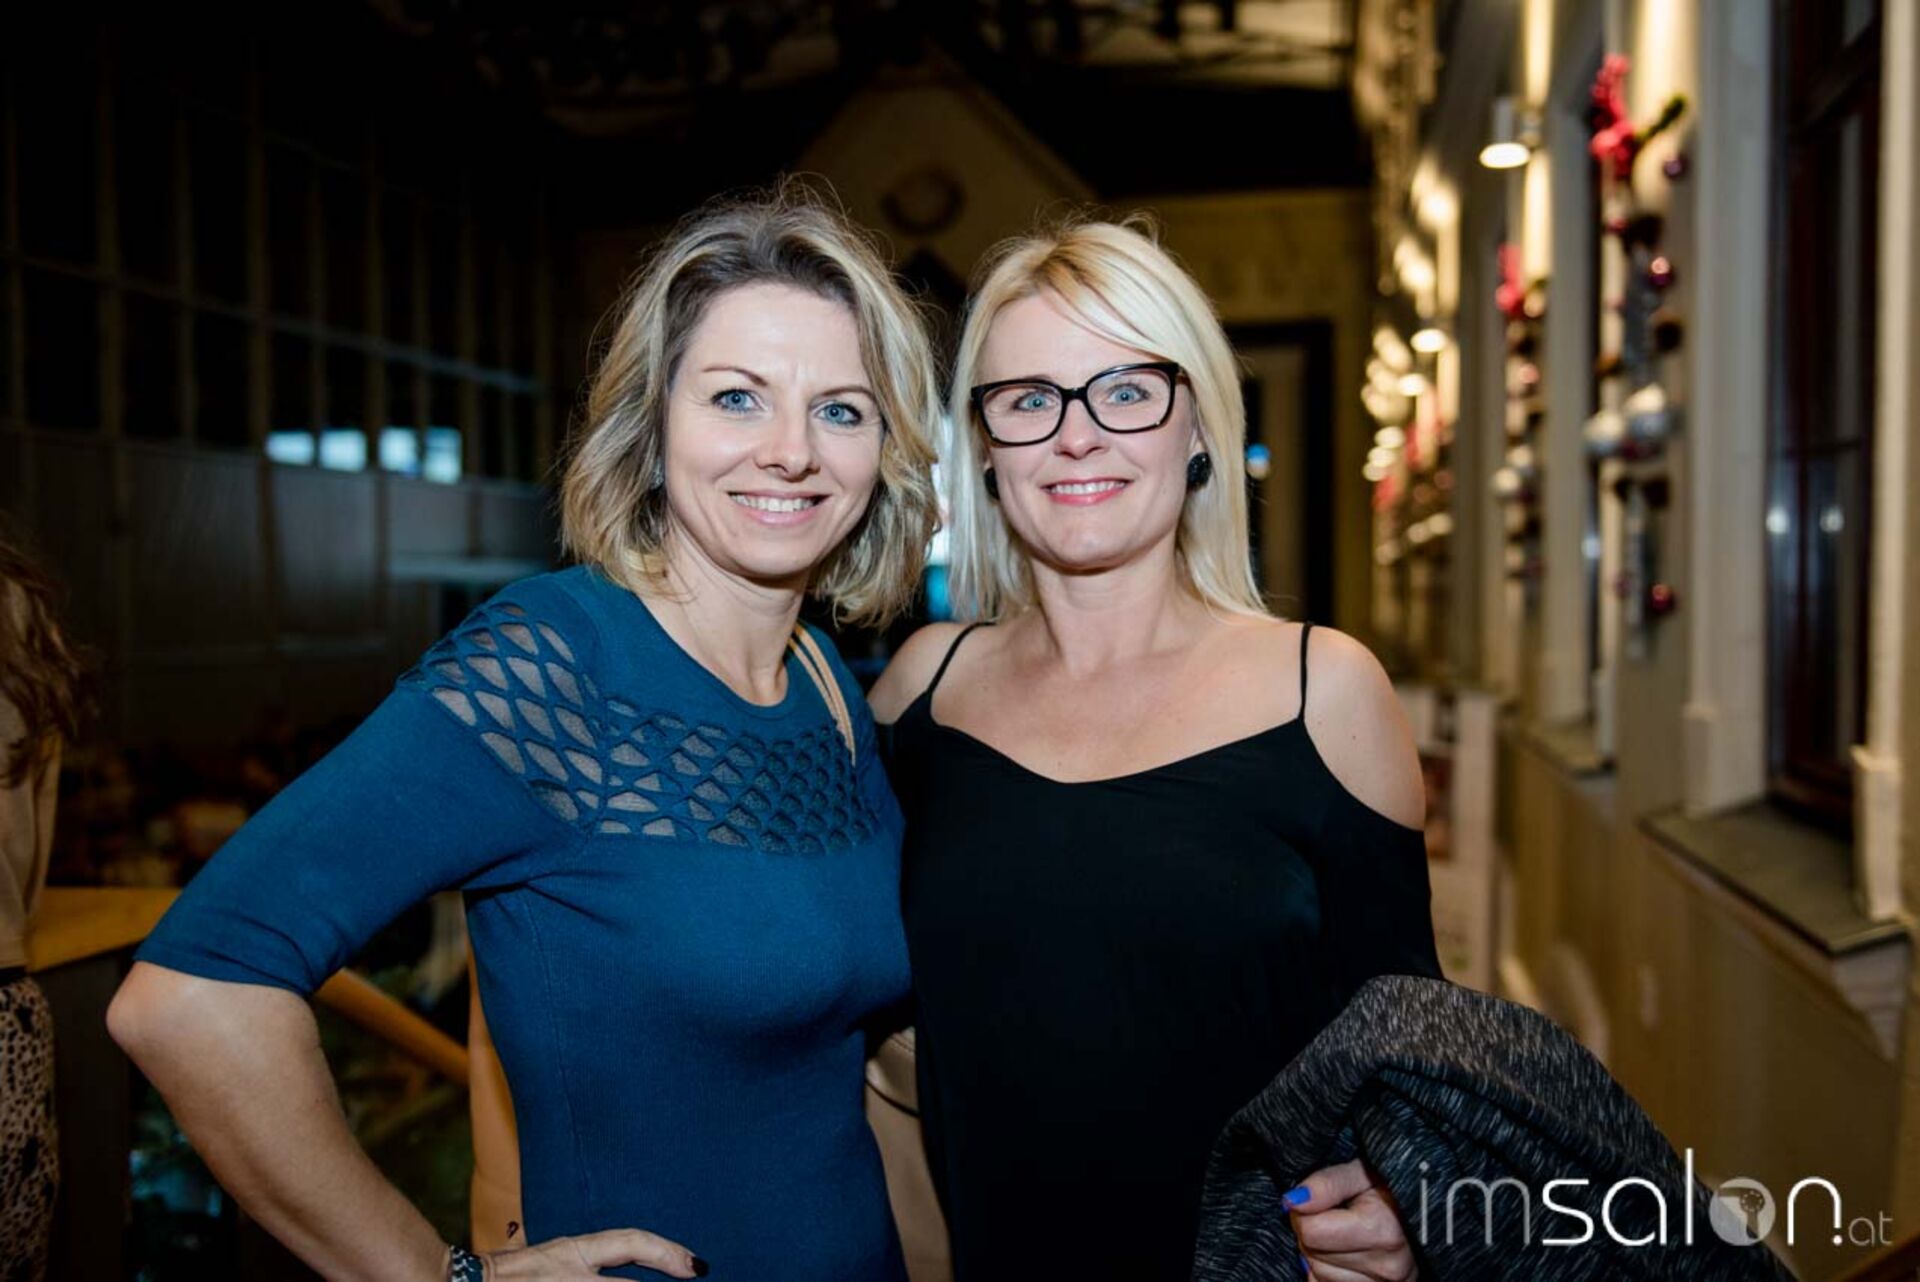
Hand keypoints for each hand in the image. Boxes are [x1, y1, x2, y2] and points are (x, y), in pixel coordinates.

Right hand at [481, 1229, 708, 1278]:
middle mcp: (572, 1276)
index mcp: (574, 1252)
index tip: (696, 1265)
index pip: (632, 1242)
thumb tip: (626, 1257)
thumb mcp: (550, 1256)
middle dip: (663, 1272)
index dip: (667, 1252)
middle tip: (691, 1275)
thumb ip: (584, 1260)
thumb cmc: (508, 1274)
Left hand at [1286, 1159, 1417, 1281]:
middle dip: (1312, 1230)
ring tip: (1341, 1232)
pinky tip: (1344, 1253)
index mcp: (1383, 1230)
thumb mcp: (1361, 1172)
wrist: (1424, 1215)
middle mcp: (1386, 1265)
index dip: (1305, 1210)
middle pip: (1312, 1252)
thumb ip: (1327, 1183)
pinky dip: (1328, 1270)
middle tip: (1333, 1214)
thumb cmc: (1389, 1189)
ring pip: (1317, 1271)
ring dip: (1319, 1251)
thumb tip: (1293, 1201)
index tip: (1319, 1199)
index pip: (1310, 1230)